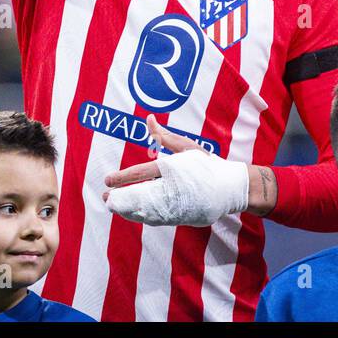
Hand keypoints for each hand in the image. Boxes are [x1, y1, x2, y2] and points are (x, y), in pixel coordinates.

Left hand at [103, 116, 249, 226]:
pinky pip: (156, 219)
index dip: (122, 178)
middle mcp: (172, 188)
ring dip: (128, 210)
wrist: (230, 189)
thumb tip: (149, 119)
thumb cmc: (206, 164)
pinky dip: (142, 217)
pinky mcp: (180, 217)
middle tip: (106, 198)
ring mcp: (176, 205)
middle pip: (140, 196)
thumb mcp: (187, 146)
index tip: (107, 181)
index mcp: (172, 168)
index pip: (142, 173)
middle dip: (120, 198)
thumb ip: (164, 136)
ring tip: (115, 206)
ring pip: (145, 211)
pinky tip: (132, 214)